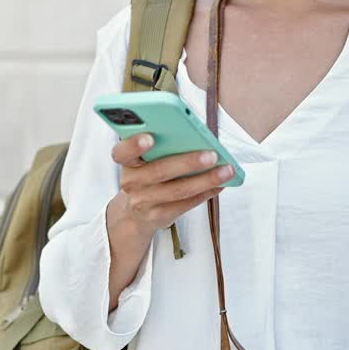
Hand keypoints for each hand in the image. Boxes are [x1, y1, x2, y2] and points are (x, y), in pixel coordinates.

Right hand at [107, 133, 232, 234]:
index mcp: (127, 162)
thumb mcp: (141, 160)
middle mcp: (132, 182)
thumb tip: (195, 134)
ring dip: (206, 179)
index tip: (150, 137)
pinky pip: (187, 204)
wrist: (134, 213)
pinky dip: (206, 192)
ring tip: (226, 170)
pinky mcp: (160, 215)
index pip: (122, 152)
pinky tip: (221, 184)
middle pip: (160, 171)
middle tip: (212, 154)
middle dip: (188, 162)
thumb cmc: (145, 175)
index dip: (133, 145)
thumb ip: (160, 146)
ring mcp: (145, 201)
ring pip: (178, 190)